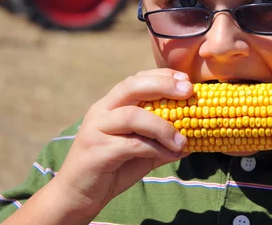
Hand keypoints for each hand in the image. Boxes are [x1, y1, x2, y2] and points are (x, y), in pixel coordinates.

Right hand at [51, 69, 191, 218]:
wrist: (77, 196)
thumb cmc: (112, 169)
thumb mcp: (142, 151)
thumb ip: (162, 142)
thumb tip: (194, 138)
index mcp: (110, 105)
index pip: (136, 79)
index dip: (161, 76)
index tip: (186, 80)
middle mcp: (101, 111)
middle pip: (131, 86)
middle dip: (162, 85)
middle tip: (188, 92)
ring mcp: (96, 129)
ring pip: (132, 116)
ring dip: (162, 126)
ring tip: (182, 140)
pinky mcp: (97, 151)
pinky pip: (132, 144)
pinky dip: (156, 148)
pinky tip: (171, 155)